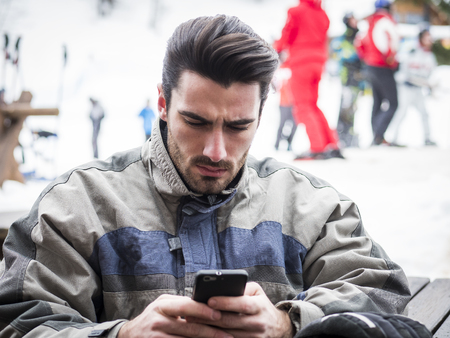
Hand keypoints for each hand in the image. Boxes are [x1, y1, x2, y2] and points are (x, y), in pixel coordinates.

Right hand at [117, 294, 232, 337]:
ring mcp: (156, 336)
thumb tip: (207, 303)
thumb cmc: (152, 318)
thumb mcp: (162, 307)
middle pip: (189, 327)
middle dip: (211, 331)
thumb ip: (180, 304)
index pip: (186, 306)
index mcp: (162, 305)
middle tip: (227, 334)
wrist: (129, 336)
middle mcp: (158, 320)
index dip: (204, 310)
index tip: (219, 314)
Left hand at [186, 282, 293, 337]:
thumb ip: (242, 288)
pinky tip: (204, 333)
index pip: (242, 304)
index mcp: (259, 306)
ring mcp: (254, 337)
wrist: (278, 328)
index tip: (209, 300)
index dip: (226, 302)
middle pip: (230, 321)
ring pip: (227, 335)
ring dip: (208, 329)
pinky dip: (216, 337)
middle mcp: (258, 323)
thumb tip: (222, 287)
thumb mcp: (257, 292)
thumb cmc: (261, 305)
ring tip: (193, 322)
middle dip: (209, 317)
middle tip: (192, 313)